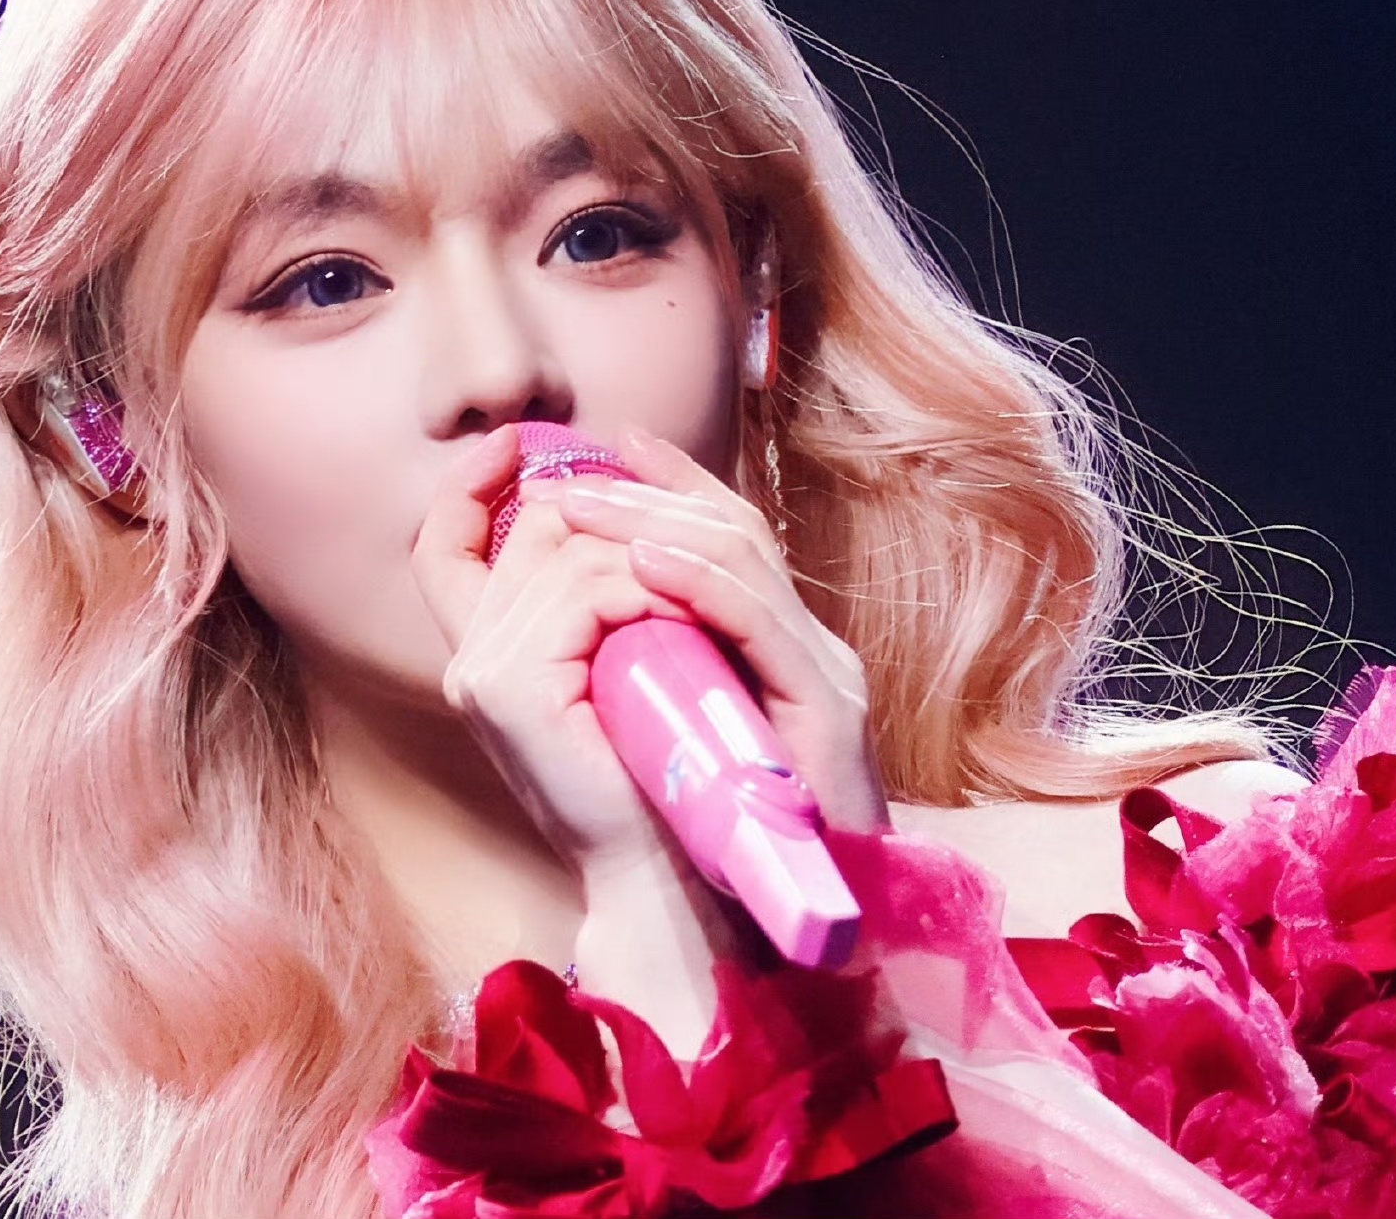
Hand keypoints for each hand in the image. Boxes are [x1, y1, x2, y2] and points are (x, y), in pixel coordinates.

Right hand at [410, 424, 698, 873]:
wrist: (668, 872)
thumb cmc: (664, 771)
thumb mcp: (630, 660)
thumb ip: (606, 591)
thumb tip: (625, 488)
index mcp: (489, 655)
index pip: (445, 546)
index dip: (469, 487)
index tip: (520, 444)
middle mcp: (471, 659)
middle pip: (533, 527)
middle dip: (618, 515)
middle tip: (690, 541)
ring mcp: (482, 672)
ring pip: (568, 547)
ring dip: (650, 552)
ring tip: (702, 595)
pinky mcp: (513, 688)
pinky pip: (591, 588)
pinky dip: (652, 586)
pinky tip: (689, 613)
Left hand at [532, 423, 891, 837]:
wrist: (769, 947)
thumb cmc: (708, 854)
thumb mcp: (661, 745)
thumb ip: (640, 677)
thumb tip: (564, 622)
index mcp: (777, 656)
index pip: (732, 538)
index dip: (674, 483)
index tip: (609, 449)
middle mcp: (813, 652)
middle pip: (735, 529)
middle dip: (642, 492)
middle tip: (566, 475)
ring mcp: (827, 678)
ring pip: (745, 558)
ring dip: (653, 523)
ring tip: (578, 506)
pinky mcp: (831, 717)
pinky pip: (760, 625)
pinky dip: (698, 587)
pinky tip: (640, 570)